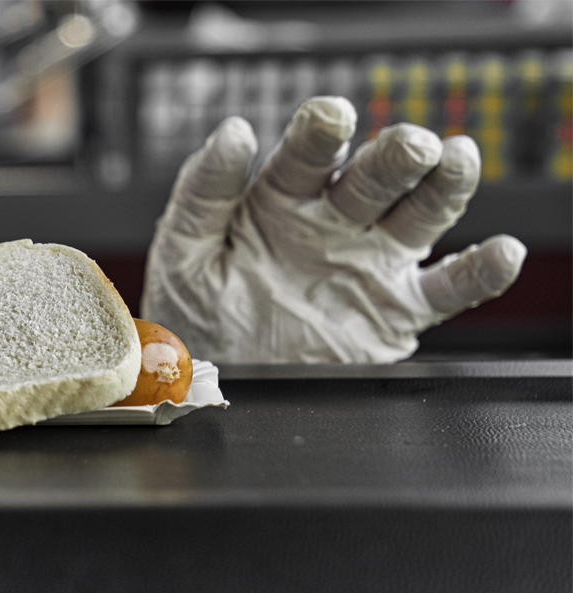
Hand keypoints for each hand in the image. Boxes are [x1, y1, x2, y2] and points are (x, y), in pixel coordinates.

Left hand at [141, 96, 525, 362]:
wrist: (214, 384)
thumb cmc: (195, 312)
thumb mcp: (184, 249)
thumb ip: (202, 192)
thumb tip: (232, 133)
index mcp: (282, 196)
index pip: (307, 152)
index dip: (320, 131)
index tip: (329, 117)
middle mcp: (334, 220)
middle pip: (376, 175)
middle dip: (395, 154)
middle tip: (408, 144)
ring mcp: (368, 262)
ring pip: (420, 213)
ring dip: (444, 186)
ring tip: (457, 161)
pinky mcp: (395, 310)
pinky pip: (448, 288)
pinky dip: (480, 271)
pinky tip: (501, 253)